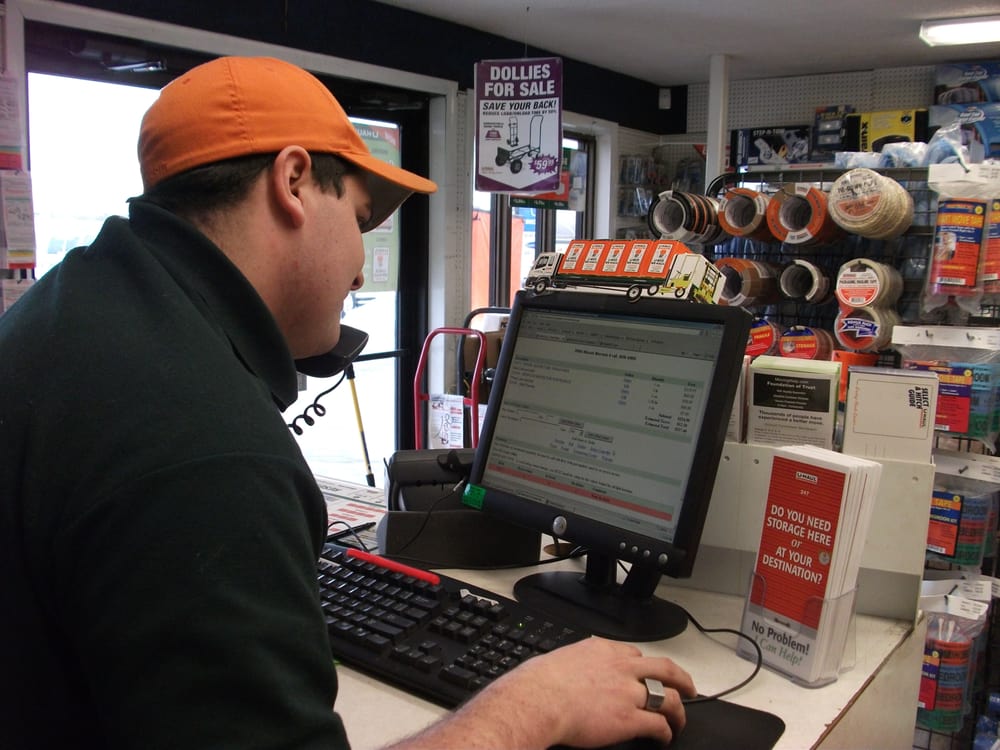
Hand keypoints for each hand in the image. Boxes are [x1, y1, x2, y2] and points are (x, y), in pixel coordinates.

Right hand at [459, 637, 695, 748]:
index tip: (645, 673)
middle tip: (688, 687)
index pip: (634, 653)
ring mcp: (629, 692)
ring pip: (668, 697)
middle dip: (680, 678)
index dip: (643, 665)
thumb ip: (575, 664)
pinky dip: (666, 732)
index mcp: (603, 651)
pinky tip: (665, 738)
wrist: (539, 700)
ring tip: (681, 719)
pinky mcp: (631, 718)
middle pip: (663, 668)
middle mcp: (621, 667)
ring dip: (679, 709)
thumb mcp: (560, 660)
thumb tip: (567, 671)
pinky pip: (659, 724)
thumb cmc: (539, 684)